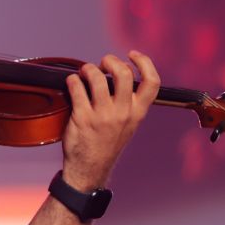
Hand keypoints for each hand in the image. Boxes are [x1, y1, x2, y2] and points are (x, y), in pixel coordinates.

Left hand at [62, 50, 159, 190]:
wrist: (90, 169)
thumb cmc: (106, 142)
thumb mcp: (128, 123)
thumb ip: (128, 101)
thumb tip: (118, 71)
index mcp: (138, 113)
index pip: (152, 82)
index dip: (144, 62)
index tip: (132, 54)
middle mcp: (123, 113)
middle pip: (123, 73)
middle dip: (110, 60)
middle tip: (102, 64)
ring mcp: (103, 116)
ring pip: (96, 77)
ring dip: (88, 69)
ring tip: (84, 72)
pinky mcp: (82, 118)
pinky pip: (76, 88)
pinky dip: (72, 80)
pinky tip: (72, 82)